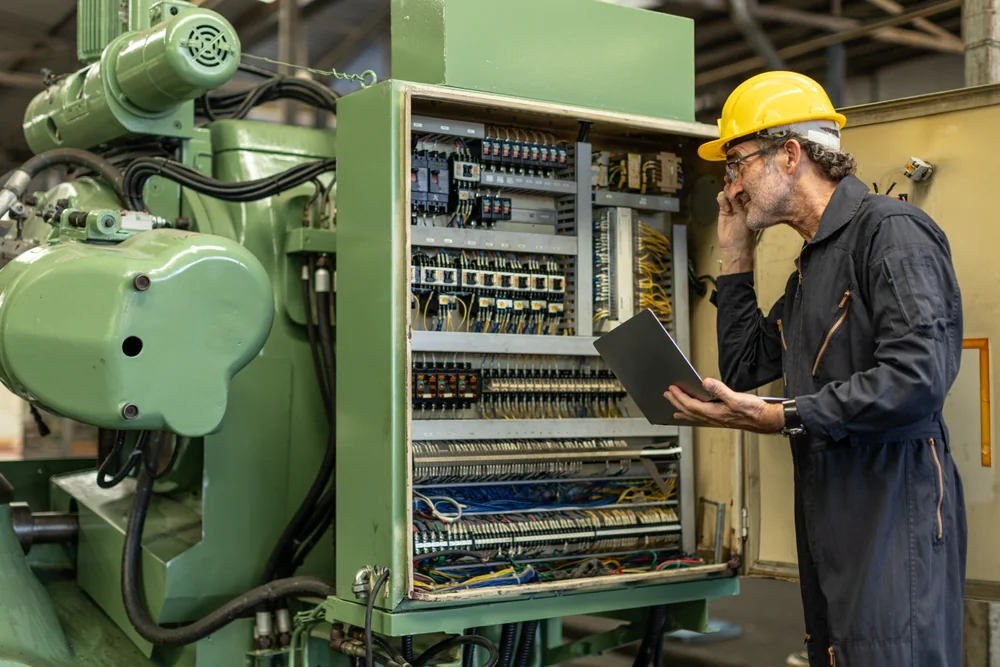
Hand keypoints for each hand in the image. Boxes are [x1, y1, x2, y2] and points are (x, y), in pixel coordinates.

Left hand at [664, 378, 783, 433]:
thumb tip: (706, 382)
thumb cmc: (753, 411)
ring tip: (674, 406)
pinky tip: (693, 413)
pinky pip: (701, 417)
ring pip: (694, 415)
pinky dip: (693, 414)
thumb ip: (720, 390)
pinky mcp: (721, 418)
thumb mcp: (736, 397)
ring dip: (682, 409)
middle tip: (667, 395)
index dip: (679, 397)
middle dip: (676, 402)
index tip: (671, 389)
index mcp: (714, 413)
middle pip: (689, 411)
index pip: (691, 405)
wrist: (765, 420)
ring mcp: (716, 419)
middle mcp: (713, 418)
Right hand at [716, 180, 751, 250]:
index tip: (741, 174)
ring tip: (728, 192)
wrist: (734, 248)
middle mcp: (743, 203)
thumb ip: (742, 204)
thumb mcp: (746, 217)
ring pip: (729, 192)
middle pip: (738, 187)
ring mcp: (733, 206)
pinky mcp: (724, 210)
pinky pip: (721, 199)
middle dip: (734, 182)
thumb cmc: (745, 236)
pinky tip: (725, 206)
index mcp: (752, 204)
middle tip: (731, 177)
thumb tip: (739, 190)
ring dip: (728, 190)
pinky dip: (722, 199)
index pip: (749, 188)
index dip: (745, 180)